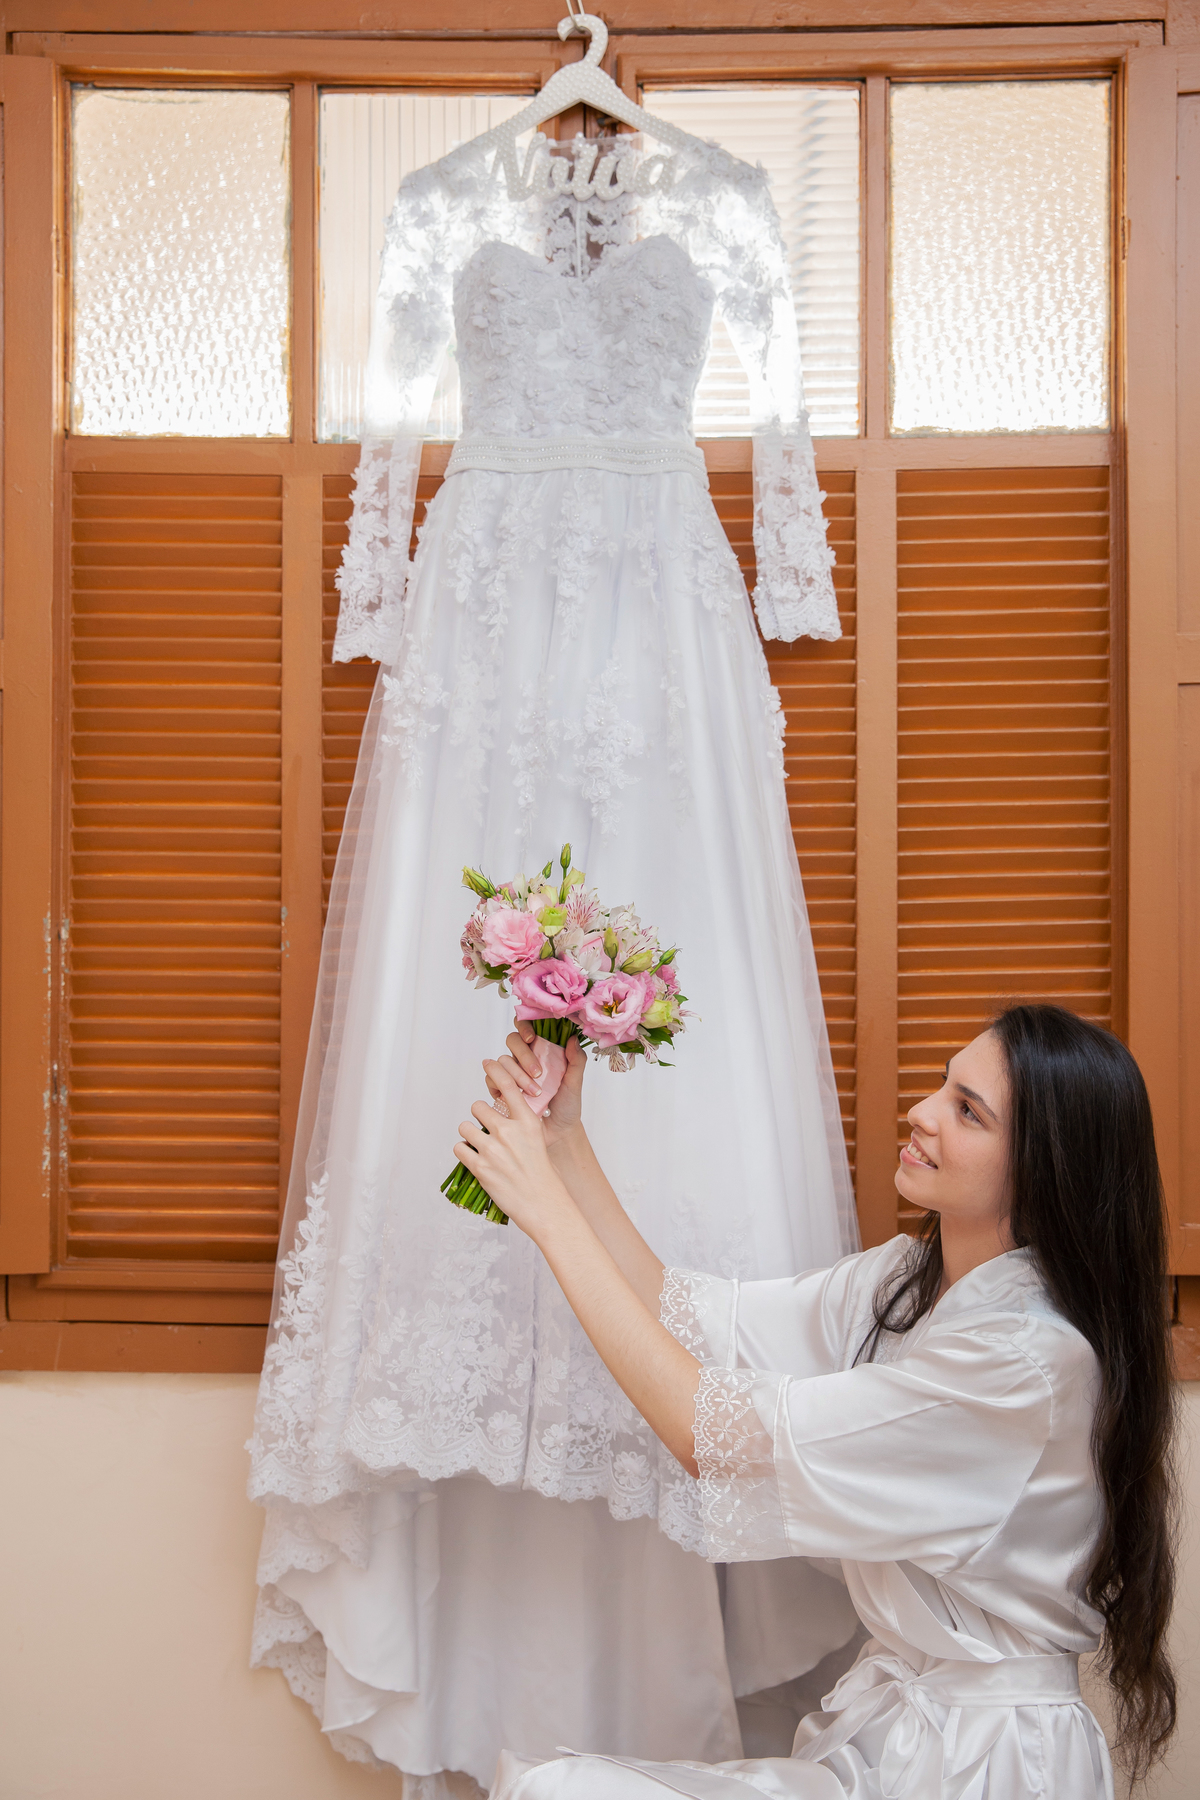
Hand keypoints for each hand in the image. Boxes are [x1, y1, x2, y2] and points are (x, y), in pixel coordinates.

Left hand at [455, 1057, 574, 1237]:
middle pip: (478, 1106)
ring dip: (469, 1135)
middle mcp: (508, 1131)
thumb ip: (521, 1125)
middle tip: (486, 1130)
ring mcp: (492, 1149)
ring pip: (465, 1126)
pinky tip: (475, 1159)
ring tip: (480, 1147)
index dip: (497, 1071)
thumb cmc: (543, 1175)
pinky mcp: (480, 1167)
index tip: (488, 1063)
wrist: (545, 1205)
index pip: (510, 1086)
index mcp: (527, 1122)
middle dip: (478, 1116)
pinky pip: (459, 1148)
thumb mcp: (538, 1141)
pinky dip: (464, 1152)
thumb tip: (502, 1115)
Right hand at [490, 1020, 585, 1155]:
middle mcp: (524, 1058)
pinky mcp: (501, 1089)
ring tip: (534, 1093)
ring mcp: (511, 1073)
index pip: (528, 1027)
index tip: (532, 1038)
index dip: (525, 1026)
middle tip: (538, 1074)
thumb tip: (572, 1038)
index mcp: (542, 1050)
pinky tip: (513, 1096)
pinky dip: (500, 1085)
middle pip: (512, 1041)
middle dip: (523, 1055)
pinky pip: (491, 1079)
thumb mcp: (575, 1083)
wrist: (557, 1132)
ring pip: (502, 1060)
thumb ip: (577, 1060)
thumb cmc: (567, 1105)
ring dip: (516, 1075)